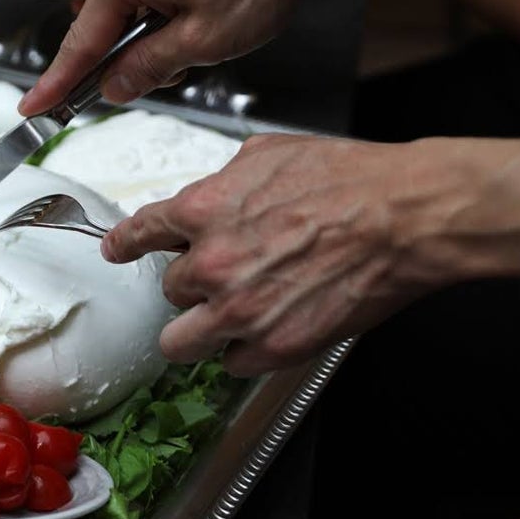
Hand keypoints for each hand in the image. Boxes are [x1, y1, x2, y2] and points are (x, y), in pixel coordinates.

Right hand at [21, 0, 349, 111]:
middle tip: (180, 70)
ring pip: (134, 13)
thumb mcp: (204, 40)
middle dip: (134, 59)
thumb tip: (115, 86)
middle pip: (107, 26)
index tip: (31, 106)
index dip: (57, 82)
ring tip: (212, 37)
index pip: (81, 41)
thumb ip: (150, 67)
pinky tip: (209, 20)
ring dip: (160, 39)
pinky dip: (171, 17)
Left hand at [103, 134, 453, 374]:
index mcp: (203, 210)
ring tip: (228, 319)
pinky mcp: (274, 346)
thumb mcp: (269, 154)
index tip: (116, 251)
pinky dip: (245, 352)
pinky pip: (233, 364)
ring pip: (181, 342)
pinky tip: (266, 332)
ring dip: (200, 331)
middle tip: (223, 279)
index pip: (138, 234)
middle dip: (191, 286)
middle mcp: (211, 264)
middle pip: (167, 291)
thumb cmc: (349, 179)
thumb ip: (226, 180)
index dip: (124, 244)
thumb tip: (213, 192)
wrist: (403, 216)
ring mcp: (239, 311)